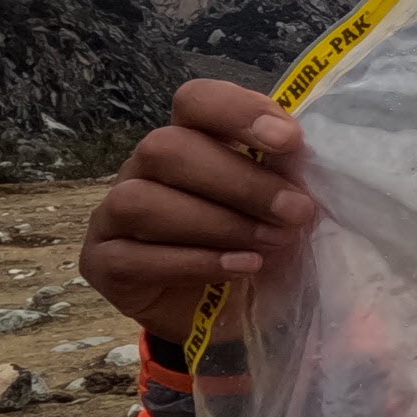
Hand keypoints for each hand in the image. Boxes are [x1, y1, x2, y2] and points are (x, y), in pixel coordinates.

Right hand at [80, 79, 316, 343]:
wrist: (229, 315)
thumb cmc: (258, 245)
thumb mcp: (281, 209)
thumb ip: (288, 179)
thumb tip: (312, 162)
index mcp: (190, 139)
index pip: (196, 101)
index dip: (238, 112)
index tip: (290, 141)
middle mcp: (144, 168)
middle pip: (167, 148)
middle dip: (240, 181)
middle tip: (296, 212)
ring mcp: (114, 214)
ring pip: (142, 200)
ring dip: (216, 223)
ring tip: (271, 243)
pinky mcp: (104, 262)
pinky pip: (133, 256)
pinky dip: (195, 262)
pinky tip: (241, 268)